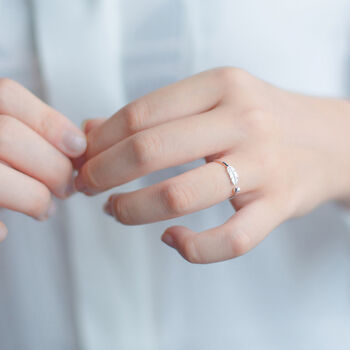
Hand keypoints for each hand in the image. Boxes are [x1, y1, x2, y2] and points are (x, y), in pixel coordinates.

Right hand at [0, 78, 86, 240]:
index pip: (8, 97)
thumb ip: (29, 132)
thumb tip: (77, 147)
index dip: (50, 122)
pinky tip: (4, 230)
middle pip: (9, 136)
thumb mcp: (1, 132)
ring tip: (46, 209)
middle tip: (67, 187)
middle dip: (52, 166)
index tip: (78, 147)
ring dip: (34, 197)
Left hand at [75, 68, 349, 262]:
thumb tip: (92, 130)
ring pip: (179, 195)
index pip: (141, 114)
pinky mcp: (279, 205)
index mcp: (221, 86)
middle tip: (88, 187)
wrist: (327, 140)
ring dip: (132, 209)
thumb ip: (155, 114)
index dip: (101, 141)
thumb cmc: (259, 120)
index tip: (85, 159)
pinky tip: (171, 240)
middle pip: (150, 150)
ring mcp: (263, 165)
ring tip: (116, 211)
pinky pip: (230, 240)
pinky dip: (192, 249)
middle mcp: (242, 120)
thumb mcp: (212, 100)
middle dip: (103, 174)